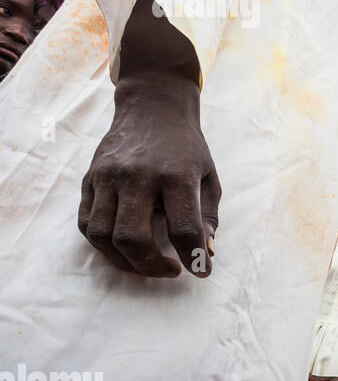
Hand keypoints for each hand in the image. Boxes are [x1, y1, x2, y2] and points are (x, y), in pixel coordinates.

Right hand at [79, 76, 219, 276]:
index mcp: (175, 175)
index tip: (200, 271)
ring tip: (144, 264)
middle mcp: (138, 176)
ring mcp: (108, 177)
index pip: (183, 227)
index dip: (192, 256)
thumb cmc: (187, 148)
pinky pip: (87, 223)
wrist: (153, 109)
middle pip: (132, 237)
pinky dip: (103, 244)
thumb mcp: (209, 177)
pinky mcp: (90, 179)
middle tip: (168, 270)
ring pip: (103, 235)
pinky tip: (123, 248)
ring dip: (123, 261)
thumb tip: (204, 254)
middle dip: (151, 266)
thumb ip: (207, 217)